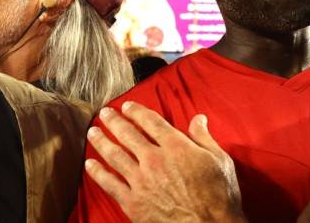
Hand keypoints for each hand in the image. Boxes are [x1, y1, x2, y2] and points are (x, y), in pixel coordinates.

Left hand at [85, 102, 244, 222]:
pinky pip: (110, 184)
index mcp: (176, 147)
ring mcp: (141, 181)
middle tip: (105, 113)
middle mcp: (154, 160)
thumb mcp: (220, 160)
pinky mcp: (133, 202)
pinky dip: (98, 172)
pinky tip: (90, 164)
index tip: (127, 106)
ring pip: (115, 156)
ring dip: (101, 141)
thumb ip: (204, 138)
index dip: (137, 111)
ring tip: (93, 132)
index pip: (151, 122)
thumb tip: (198, 119)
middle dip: (114, 121)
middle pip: (128, 135)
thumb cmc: (219, 194)